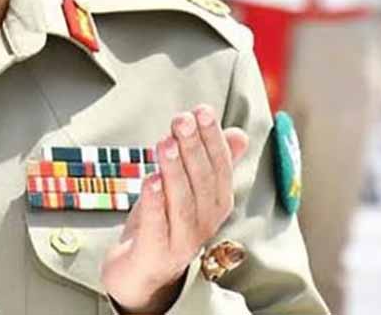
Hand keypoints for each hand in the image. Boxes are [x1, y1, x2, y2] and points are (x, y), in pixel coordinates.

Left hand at [101, 105, 248, 312]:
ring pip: (183, 203)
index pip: (219, 167)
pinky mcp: (156, 254)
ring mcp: (182, 241)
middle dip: (193, 148)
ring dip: (175, 171)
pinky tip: (150, 180)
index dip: (212, 139)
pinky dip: (155, 203)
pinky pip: (158, 227)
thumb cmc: (166, 221)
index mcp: (216, 203)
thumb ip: (212, 161)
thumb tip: (240, 133)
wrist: (140, 270)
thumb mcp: (189, 188)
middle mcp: (205, 222)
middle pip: (202, 182)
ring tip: (165, 142)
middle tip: (181, 119)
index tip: (203, 110)